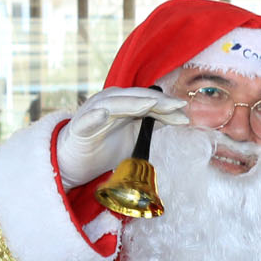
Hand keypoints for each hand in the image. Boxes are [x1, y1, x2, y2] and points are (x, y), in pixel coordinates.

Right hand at [54, 87, 189, 189]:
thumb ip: (152, 125)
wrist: (75, 162)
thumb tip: (177, 117)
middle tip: (177, 105)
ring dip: (131, 104)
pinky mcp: (79, 128)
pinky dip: (95, 116)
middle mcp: (108, 103)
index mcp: (122, 103)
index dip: (166, 104)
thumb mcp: (135, 136)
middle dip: (157, 101)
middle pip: (134, 98)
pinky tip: (104, 115)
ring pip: (114, 105)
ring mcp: (92, 113)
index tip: (185, 110)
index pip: (147, 99)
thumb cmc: (104, 147)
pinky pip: (87, 121)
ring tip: (150, 105)